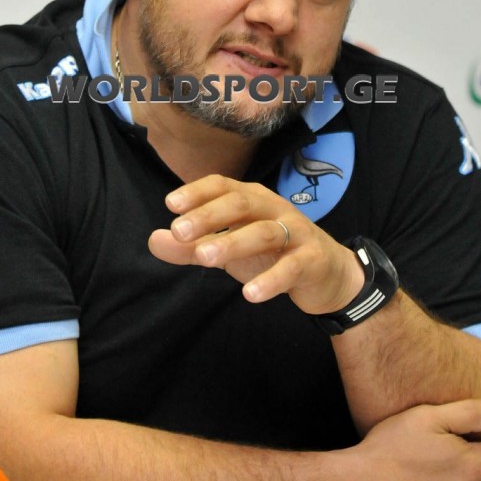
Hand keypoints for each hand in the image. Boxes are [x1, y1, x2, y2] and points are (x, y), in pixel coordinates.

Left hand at [148, 174, 364, 313]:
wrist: (327, 273)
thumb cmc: (271, 254)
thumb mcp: (228, 249)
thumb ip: (191, 247)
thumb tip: (154, 239)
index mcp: (252, 199)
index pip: (223, 186)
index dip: (197, 192)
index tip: (170, 204)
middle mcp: (273, 208)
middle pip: (241, 203)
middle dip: (209, 215)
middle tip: (179, 231)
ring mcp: (295, 232)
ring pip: (264, 232)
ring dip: (233, 243)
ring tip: (205, 258)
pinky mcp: (312, 259)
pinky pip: (291, 266)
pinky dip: (271, 279)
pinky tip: (250, 294)